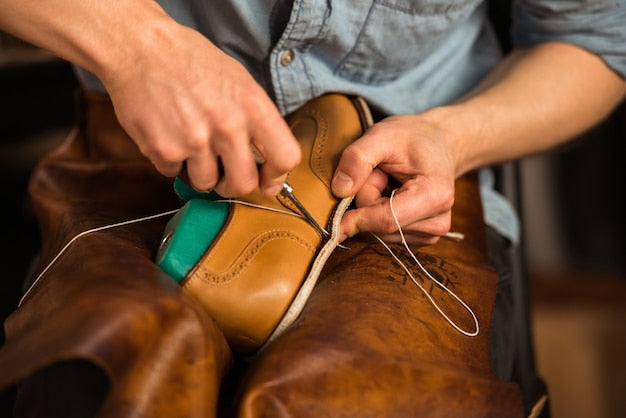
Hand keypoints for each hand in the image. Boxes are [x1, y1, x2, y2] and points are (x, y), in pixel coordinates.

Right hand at [101, 23, 300, 196]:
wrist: (140, 48)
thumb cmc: (190, 60)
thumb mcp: (238, 80)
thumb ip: (255, 119)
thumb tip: (265, 156)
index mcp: (253, 106)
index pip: (284, 157)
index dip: (277, 176)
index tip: (267, 182)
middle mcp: (228, 126)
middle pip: (244, 183)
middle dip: (232, 184)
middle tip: (223, 174)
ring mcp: (195, 140)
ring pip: (206, 183)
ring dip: (197, 171)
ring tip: (189, 143)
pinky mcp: (164, 150)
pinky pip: (173, 173)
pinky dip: (170, 161)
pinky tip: (168, 134)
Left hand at [331, 114, 456, 245]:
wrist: (438, 142)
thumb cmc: (411, 137)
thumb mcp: (381, 135)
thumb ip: (358, 158)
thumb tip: (339, 190)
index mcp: (435, 195)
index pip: (387, 220)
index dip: (357, 219)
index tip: (333, 218)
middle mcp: (437, 221)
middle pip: (379, 227)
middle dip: (366, 200)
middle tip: (377, 172)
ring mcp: (430, 233)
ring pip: (377, 232)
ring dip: (371, 207)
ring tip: (387, 180)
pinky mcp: (419, 238)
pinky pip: (383, 234)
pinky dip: (377, 215)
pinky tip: (390, 194)